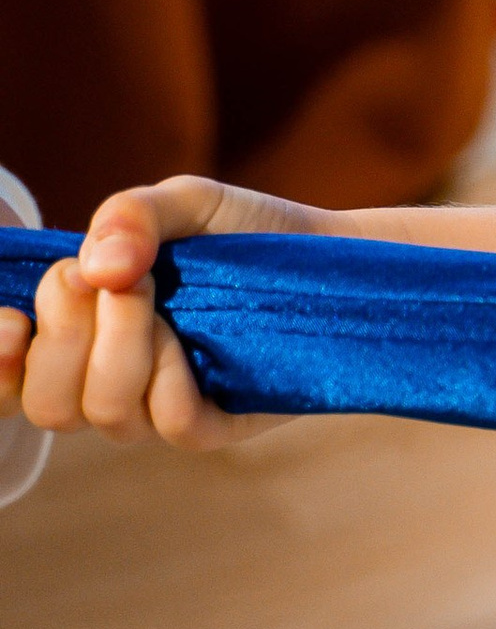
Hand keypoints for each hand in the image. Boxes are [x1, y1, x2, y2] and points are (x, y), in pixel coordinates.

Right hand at [1, 179, 312, 447]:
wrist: (330, 255)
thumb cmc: (239, 230)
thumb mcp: (181, 202)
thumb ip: (128, 215)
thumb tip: (98, 265)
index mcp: (76, 335)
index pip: (5, 379)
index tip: (14, 321)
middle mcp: (106, 379)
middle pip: (45, 403)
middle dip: (67, 334)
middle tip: (115, 278)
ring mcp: (158, 407)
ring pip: (103, 414)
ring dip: (120, 347)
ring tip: (154, 292)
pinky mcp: (216, 426)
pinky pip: (172, 425)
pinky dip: (170, 378)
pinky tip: (188, 339)